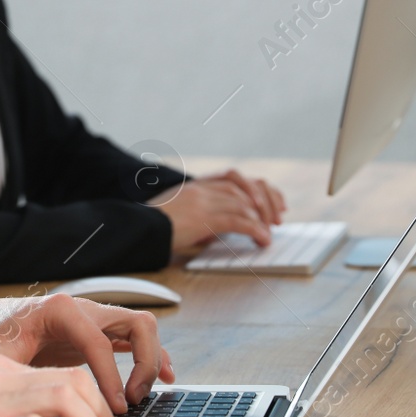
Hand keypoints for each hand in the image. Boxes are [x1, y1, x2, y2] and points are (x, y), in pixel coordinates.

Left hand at [0, 292, 174, 410]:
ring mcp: (92, 318)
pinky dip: (150, 356)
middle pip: (136, 324)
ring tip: (146, 395)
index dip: (112, 377)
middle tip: (133, 400)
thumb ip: (21, 379)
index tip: (115, 408)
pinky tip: (161, 378)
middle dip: (144, 362)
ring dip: (152, 358)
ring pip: (141, 327)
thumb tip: (44, 416)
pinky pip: (132, 338)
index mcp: (60, 309)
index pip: (99, 342)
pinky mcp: (94, 332)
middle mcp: (83, 308)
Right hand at [147, 172, 285, 255]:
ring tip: (269, 235)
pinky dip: (255, 230)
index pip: (234, 177)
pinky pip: (238, 221)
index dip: (256, 187)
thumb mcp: (180, 213)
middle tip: (278, 219)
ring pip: (244, 204)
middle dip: (266, 203)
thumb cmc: (154, 226)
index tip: (271, 200)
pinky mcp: (203, 218)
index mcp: (196, 185)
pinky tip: (262, 240)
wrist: (137, 228)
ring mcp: (202, 201)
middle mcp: (202, 188)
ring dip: (262, 220)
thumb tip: (227, 227)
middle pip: (244, 187)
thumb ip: (203, 214)